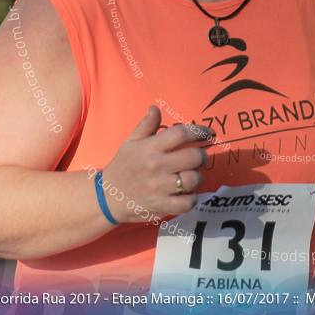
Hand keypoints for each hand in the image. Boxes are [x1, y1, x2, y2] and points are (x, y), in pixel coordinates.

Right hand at [101, 106, 213, 222]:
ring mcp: (159, 187)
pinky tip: (186, 194)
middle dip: (202, 156)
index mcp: (150, 148)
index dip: (199, 131)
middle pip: (194, 157)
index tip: (209, 133)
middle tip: (199, 157)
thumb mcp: (130, 142)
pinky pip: (187, 202)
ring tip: (192, 176)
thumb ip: (146, 126)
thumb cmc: (122, 166)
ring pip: (193, 179)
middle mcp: (156, 166)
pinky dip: (191, 198)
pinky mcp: (160, 206)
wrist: (106, 197)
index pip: (181, 134)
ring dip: (198, 177)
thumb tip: (155, 108)